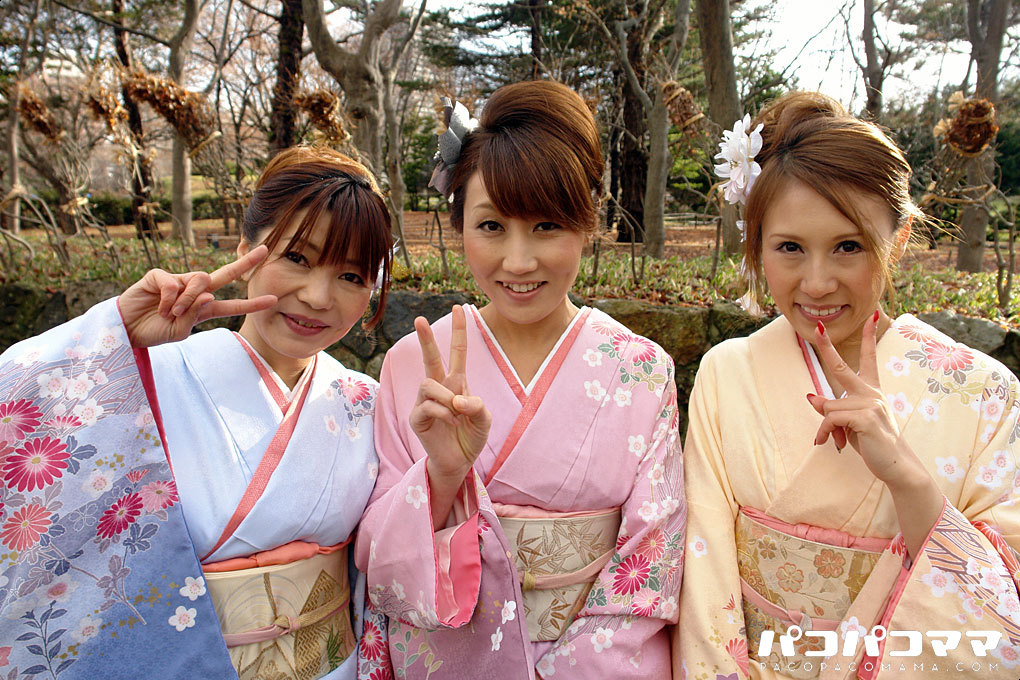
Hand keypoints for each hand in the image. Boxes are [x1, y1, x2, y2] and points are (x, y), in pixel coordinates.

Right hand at [119, 245, 277, 347]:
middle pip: (223, 275)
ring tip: (172, 312)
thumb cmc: (153, 331)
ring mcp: (177, 281)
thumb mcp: (179, 331)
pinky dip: (169, 298)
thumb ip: (194, 315)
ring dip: (189, 299)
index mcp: (202, 308)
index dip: (251, 303)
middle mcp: (193, 291)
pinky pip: (173, 282)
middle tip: (266, 249)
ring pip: (200, 280)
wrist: (125, 331)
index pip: (231, 305)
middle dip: (245, 263)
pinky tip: (160, 306)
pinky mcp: (159, 276)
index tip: (273, 299)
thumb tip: (207, 294)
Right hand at [410, 306, 491, 489]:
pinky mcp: (417, 417)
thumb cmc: (470, 438)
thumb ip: (478, 406)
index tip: (459, 307)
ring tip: (456, 412)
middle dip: (425, 339)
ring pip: (428, 383)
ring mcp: (425, 402)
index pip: (457, 352)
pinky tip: (450, 422)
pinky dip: (443, 412)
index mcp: (457, 383)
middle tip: (419, 319)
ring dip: (445, 396)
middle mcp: (439, 388)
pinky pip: (427, 405)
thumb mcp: (484, 421)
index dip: (459, 330)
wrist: (458, 462)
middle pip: (430, 358)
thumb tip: (458, 400)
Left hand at [805, 311, 925, 489]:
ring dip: (826, 427)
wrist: (895, 465)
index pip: (869, 358)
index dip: (870, 337)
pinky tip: (833, 443)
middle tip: (818, 327)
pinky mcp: (865, 418)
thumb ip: (833, 409)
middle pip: (841, 367)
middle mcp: (871, 393)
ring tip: (834, 440)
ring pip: (829, 407)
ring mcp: (870, 404)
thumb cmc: (872, 442)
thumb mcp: (850, 423)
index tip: (873, 315)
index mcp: (871, 390)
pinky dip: (826, 432)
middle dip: (827, 347)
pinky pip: (831, 419)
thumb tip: (812, 397)